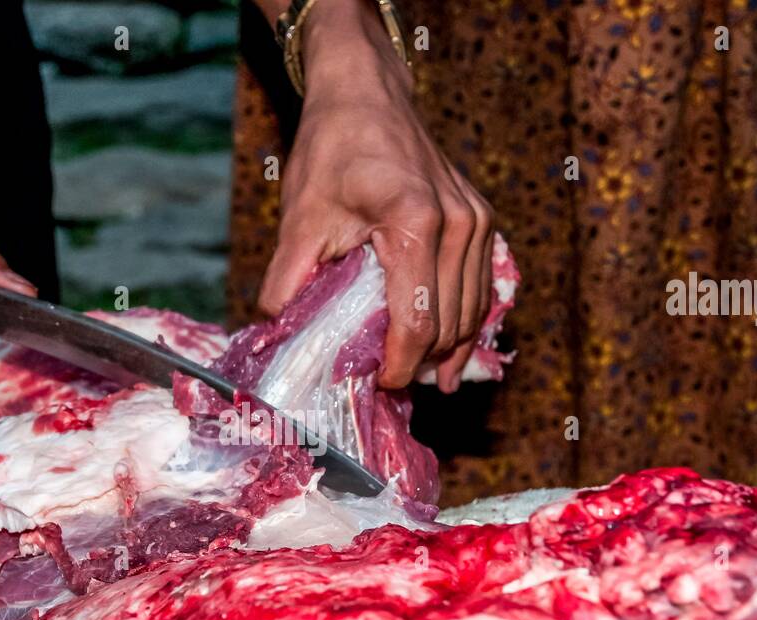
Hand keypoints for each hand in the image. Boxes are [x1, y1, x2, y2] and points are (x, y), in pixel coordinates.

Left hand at [258, 0, 495, 391]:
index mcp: (415, 223)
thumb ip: (289, 278)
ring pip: (472, 311)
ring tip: (419, 378)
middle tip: (389, 388)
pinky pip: (481, 288)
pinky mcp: (482, 221)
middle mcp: (458, 224)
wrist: (367, 95)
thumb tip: (275, 331)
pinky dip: (464, 322)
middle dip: (421, 363)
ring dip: (447, 350)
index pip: (417, 319)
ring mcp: (476, 222)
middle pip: (449, 323)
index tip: (378, 386)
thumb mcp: (301, 216)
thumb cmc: (332, 149)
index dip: (399, 364)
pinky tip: (445, 351)